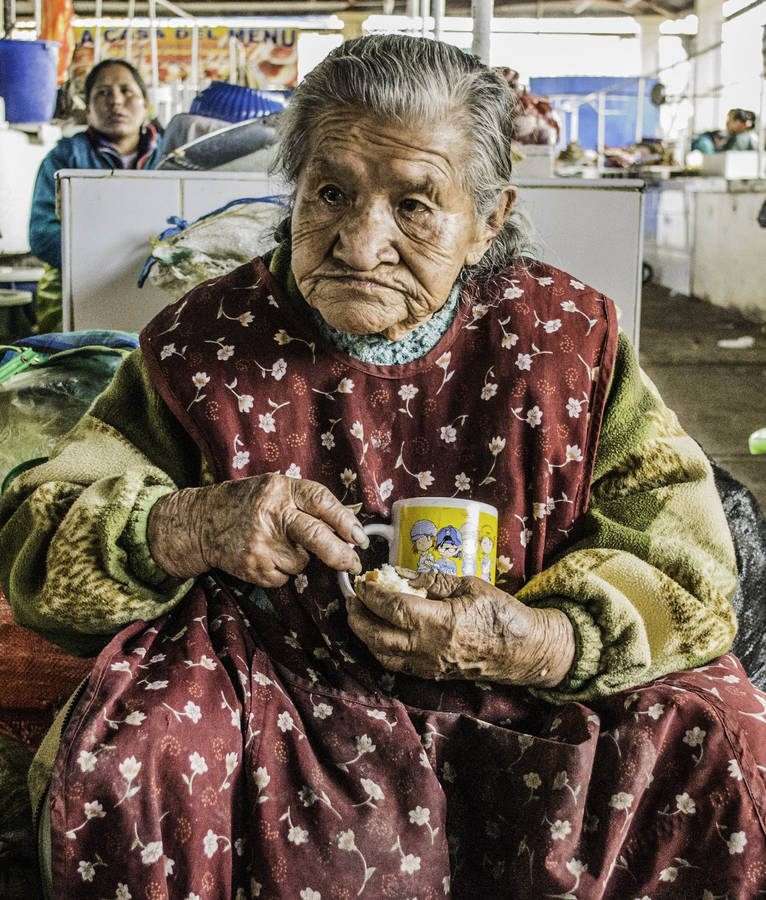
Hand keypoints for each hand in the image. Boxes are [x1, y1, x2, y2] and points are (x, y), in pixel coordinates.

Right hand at [147, 473, 366, 586]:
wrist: (202, 522)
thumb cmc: (248, 503)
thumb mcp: (276, 489)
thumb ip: (309, 502)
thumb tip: (350, 527)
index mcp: (280, 490)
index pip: (320, 501)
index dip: (345, 520)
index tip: (359, 537)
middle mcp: (271, 515)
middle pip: (316, 537)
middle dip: (340, 554)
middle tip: (354, 564)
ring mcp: (261, 544)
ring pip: (302, 562)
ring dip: (299, 558)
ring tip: (277, 543)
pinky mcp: (253, 567)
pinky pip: (285, 577)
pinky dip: (282, 571)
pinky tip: (266, 556)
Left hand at [347, 571, 574, 687]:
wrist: (524, 651)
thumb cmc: (502, 614)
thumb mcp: (470, 585)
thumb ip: (434, 581)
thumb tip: (403, 576)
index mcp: (441, 623)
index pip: (393, 609)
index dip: (372, 595)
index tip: (363, 582)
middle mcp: (430, 649)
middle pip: (378, 636)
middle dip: (358, 616)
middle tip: (352, 598)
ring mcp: (430, 666)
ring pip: (383, 654)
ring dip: (365, 634)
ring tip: (360, 614)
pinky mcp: (432, 674)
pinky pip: (396, 665)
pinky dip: (380, 649)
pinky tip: (379, 633)